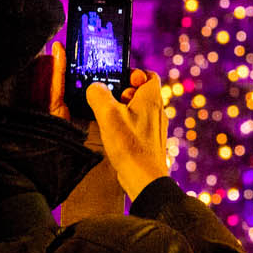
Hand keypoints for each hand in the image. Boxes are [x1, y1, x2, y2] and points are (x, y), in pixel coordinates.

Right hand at [86, 70, 170, 200]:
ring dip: (123, 110)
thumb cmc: (130, 146)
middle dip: (123, 93)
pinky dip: (126, 125)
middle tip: (109, 101)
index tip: (118, 79)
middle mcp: (157, 111)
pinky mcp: (149, 141)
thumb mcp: (108, 115)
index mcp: (152, 98)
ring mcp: (155, 127)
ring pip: (138, 109)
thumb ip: (98, 95)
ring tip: (109, 119)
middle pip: (141, 92)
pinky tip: (114, 135)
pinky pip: (138, 125)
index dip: (133, 74)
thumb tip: (94, 87)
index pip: (149, 75)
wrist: (144, 178)